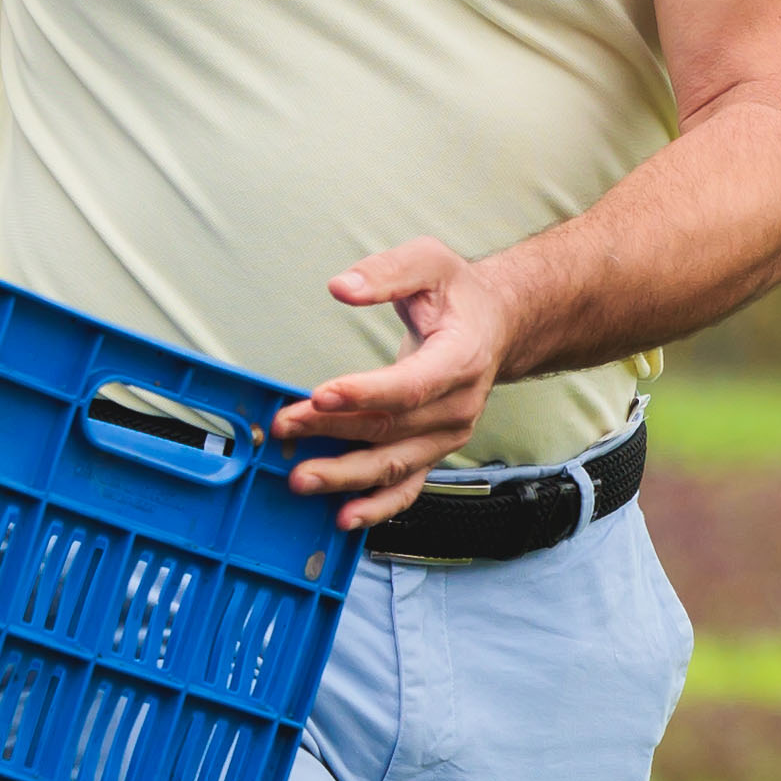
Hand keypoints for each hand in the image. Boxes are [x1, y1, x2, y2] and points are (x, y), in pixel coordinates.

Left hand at [273, 241, 512, 528]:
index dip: (365, 394)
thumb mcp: (429, 262)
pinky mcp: (433, 452)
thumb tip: (341, 287)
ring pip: (393, 464)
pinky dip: (376, 508)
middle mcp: (459, 405)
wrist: (496, 326)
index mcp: (461, 358)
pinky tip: (342, 519)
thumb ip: (386, 273)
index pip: (410, 386)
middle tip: (285, 426)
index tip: (320, 395)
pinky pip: (407, 489)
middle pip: (390, 427)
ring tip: (299, 478)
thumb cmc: (457, 294)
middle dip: (333, 430)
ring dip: (344, 475)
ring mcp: (447, 436)